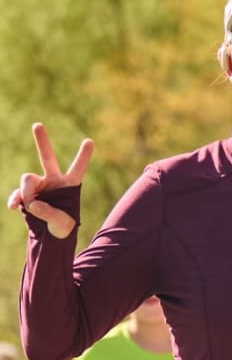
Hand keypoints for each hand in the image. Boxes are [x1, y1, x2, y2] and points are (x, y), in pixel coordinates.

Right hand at [7, 123, 93, 238]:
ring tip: (31, 207)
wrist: (49, 234)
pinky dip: (14, 199)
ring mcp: (38, 186)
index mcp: (70, 185)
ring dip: (27, 193)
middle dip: (42, 141)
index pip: (77, 169)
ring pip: (27, 178)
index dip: (83, 156)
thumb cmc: (63, 227)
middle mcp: (53, 181)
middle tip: (37, 125)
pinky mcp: (25, 194)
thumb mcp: (63, 223)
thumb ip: (49, 213)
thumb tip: (33, 203)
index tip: (90, 141)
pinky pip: (17, 193)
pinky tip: (13, 207)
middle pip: (47, 158)